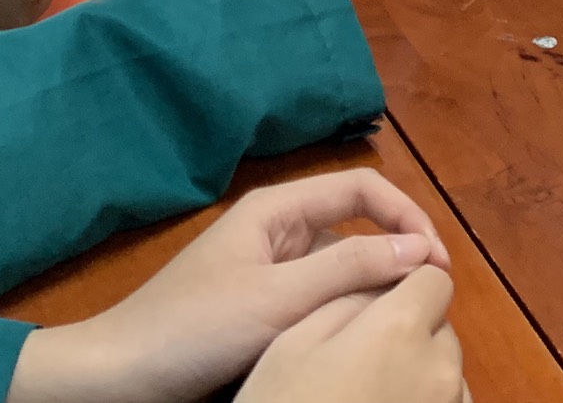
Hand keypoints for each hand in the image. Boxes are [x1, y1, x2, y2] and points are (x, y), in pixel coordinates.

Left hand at [6, 171, 448, 402]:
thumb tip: (419, 250)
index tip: (438, 264)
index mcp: (277, 209)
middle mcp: (278, 230)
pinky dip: (345, 312)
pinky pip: (319, 298)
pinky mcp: (263, 306)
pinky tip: (356, 340)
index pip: (363, 189)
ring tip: (397, 324)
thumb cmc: (194, 327)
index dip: (408, 217)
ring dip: (371, 289)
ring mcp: (270, 269)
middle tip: (427, 303)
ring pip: (341, 268)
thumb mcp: (277, 299)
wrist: (124, 374)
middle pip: (357, 228)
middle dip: (396, 257)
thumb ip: (347, 269)